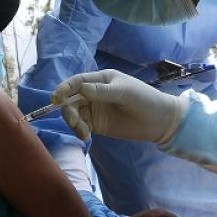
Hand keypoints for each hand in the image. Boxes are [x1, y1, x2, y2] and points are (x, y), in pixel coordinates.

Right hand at [53, 69, 188, 144]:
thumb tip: (81, 90)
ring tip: (83, 132)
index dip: (64, 89)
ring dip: (73, 122)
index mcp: (101, 80)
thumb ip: (103, 92)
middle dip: (68, 110)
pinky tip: (86, 136)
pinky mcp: (97, 124)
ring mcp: (95, 109)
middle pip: (72, 99)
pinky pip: (81, 126)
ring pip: (75, 113)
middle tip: (75, 122)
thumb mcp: (125, 93)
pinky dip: (80, 131)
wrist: (160, 121)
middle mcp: (94, 93)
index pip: (77, 82)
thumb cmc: (145, 99)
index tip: (56, 98)